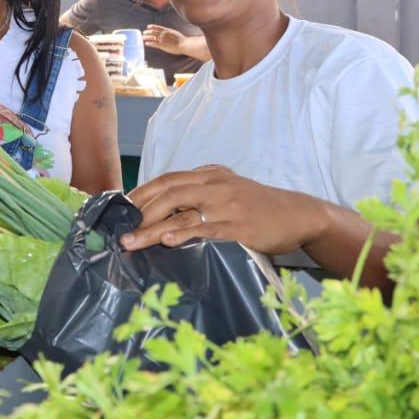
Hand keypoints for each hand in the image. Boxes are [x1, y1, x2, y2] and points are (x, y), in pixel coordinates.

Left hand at [122, 165, 323, 255]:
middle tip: (119, 229)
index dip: (141, 192)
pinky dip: (183, 234)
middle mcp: (215, 186)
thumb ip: (203, 191)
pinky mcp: (238, 227)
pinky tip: (166, 240)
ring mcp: (226, 206)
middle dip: (139, 211)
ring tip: (131, 242)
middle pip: (168, 193)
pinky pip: (205, 230)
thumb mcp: (230, 189)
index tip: (120, 209)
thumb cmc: (261, 205)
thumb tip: (169, 202)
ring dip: (151, 229)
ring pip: (180, 214)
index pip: (168, 179)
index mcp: (211, 176)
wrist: (299, 214)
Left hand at [143, 25, 209, 61]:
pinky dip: (149, 43)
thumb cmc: (182, 40)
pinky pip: (154, 44)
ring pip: (152, 38)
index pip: (158, 27)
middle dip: (148, 32)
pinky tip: (146, 43)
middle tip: (143, 32)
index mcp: (167, 31)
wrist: (184, 44)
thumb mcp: (175, 33)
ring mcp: (162, 40)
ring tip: (143, 38)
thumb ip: (170, 33)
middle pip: (153, 32)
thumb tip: (168, 32)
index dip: (152, 27)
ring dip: (147, 37)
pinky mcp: (162, 45)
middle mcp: (164, 34)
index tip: (148, 26)